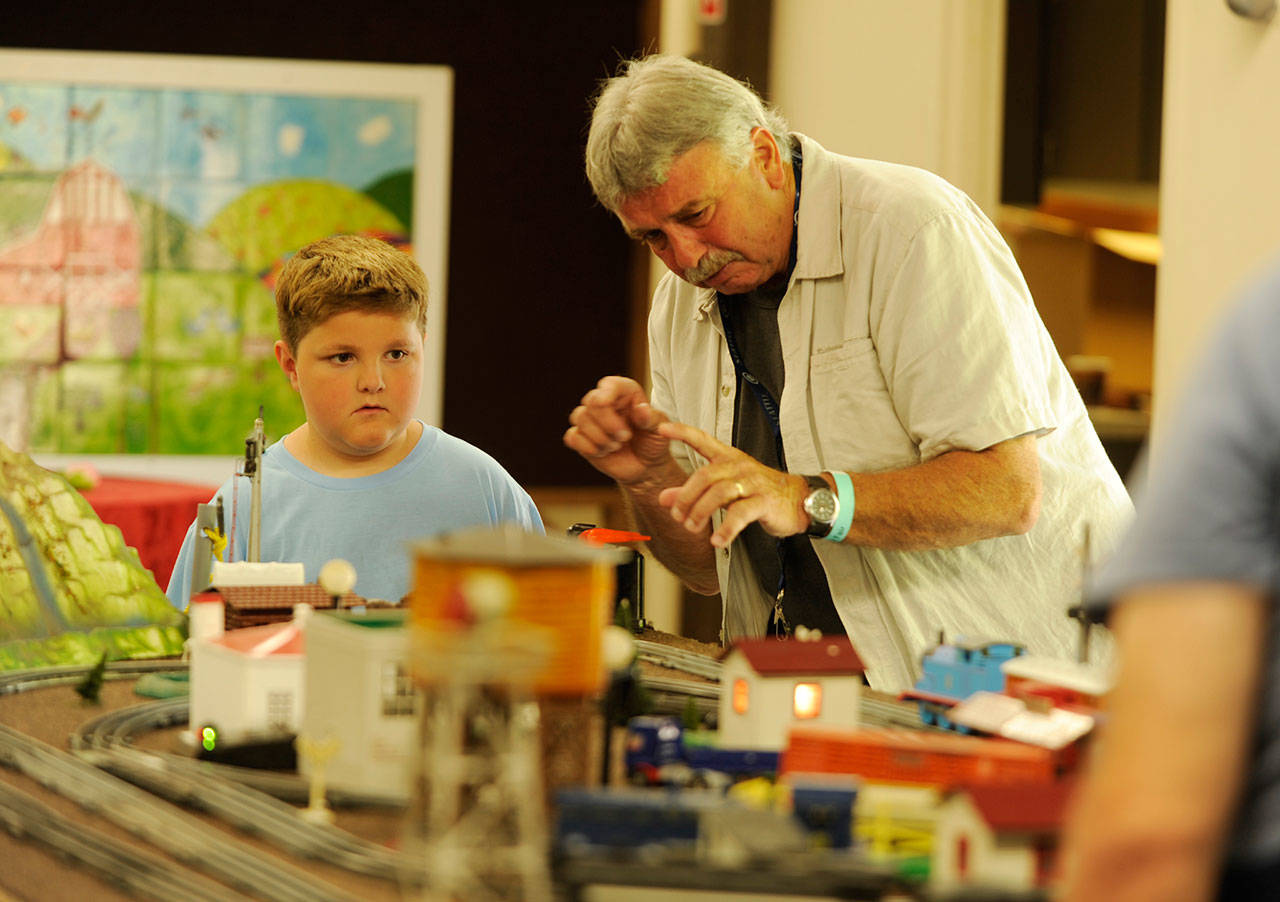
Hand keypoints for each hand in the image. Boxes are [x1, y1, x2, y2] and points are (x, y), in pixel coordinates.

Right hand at [564, 376, 674, 486]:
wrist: (645, 467)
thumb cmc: (653, 442)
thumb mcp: (658, 430)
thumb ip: (651, 419)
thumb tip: (642, 408)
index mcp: (625, 393)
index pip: (608, 385)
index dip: (607, 397)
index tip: (614, 415)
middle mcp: (605, 402)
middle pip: (591, 402)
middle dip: (607, 424)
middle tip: (624, 438)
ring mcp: (591, 419)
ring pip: (579, 417)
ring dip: (598, 437)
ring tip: (615, 446)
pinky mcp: (581, 437)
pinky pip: (572, 436)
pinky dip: (587, 447)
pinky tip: (602, 452)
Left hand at [656, 421, 808, 547]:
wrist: (798, 500)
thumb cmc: (758, 491)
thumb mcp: (723, 489)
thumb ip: (692, 492)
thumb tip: (663, 498)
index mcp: (728, 458)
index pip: (702, 439)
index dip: (682, 432)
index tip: (662, 428)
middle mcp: (739, 466)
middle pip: (705, 476)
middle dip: (686, 498)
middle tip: (678, 517)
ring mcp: (753, 483)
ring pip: (719, 493)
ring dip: (700, 513)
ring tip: (692, 528)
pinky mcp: (764, 501)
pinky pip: (740, 514)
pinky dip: (726, 529)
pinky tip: (717, 540)